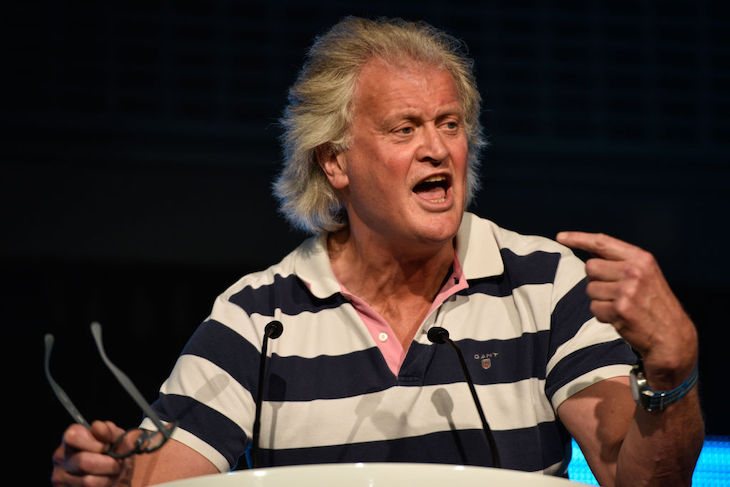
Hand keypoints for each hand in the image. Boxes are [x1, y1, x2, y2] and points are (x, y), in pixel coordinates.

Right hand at [52, 420, 133, 486]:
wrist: (116, 473)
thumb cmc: (114, 452)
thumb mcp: (118, 438)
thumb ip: (109, 431)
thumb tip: (96, 427)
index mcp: (71, 438)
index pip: (73, 437)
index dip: (95, 443)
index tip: (107, 447)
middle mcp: (61, 457)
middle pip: (83, 462)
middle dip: (108, 464)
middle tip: (117, 463)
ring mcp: (60, 477)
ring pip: (88, 481)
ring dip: (108, 478)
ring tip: (113, 474)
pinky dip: (104, 486)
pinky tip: (106, 482)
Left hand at [556, 231, 697, 388]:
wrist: (672, 336)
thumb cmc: (653, 303)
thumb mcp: (644, 274)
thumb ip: (619, 262)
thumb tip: (589, 252)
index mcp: (641, 258)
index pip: (602, 242)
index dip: (578, 238)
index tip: (561, 237)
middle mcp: (634, 271)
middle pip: (590, 267)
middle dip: (596, 280)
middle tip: (615, 292)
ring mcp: (627, 290)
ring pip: (590, 289)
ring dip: (599, 300)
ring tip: (621, 306)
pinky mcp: (620, 309)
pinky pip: (594, 308)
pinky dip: (602, 315)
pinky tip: (620, 317)